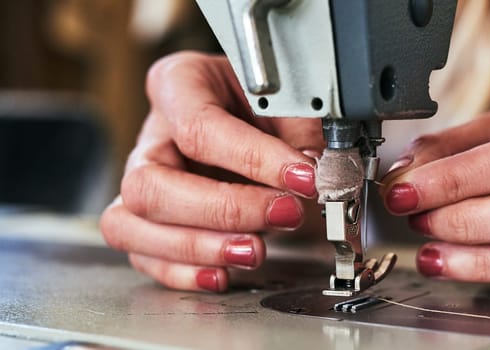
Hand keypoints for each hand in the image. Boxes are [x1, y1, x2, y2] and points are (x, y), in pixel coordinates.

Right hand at [100, 52, 323, 291]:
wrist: (259, 118)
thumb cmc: (267, 105)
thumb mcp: (291, 105)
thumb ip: (305, 137)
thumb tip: (320, 177)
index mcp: (179, 84)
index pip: (198, 127)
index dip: (253, 159)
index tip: (303, 178)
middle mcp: (153, 134)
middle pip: (152, 184)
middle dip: (223, 210)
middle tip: (283, 214)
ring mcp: (144, 180)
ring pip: (132, 225)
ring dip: (198, 248)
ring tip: (254, 252)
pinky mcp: (148, 221)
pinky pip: (144, 256)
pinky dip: (184, 272)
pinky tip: (222, 273)